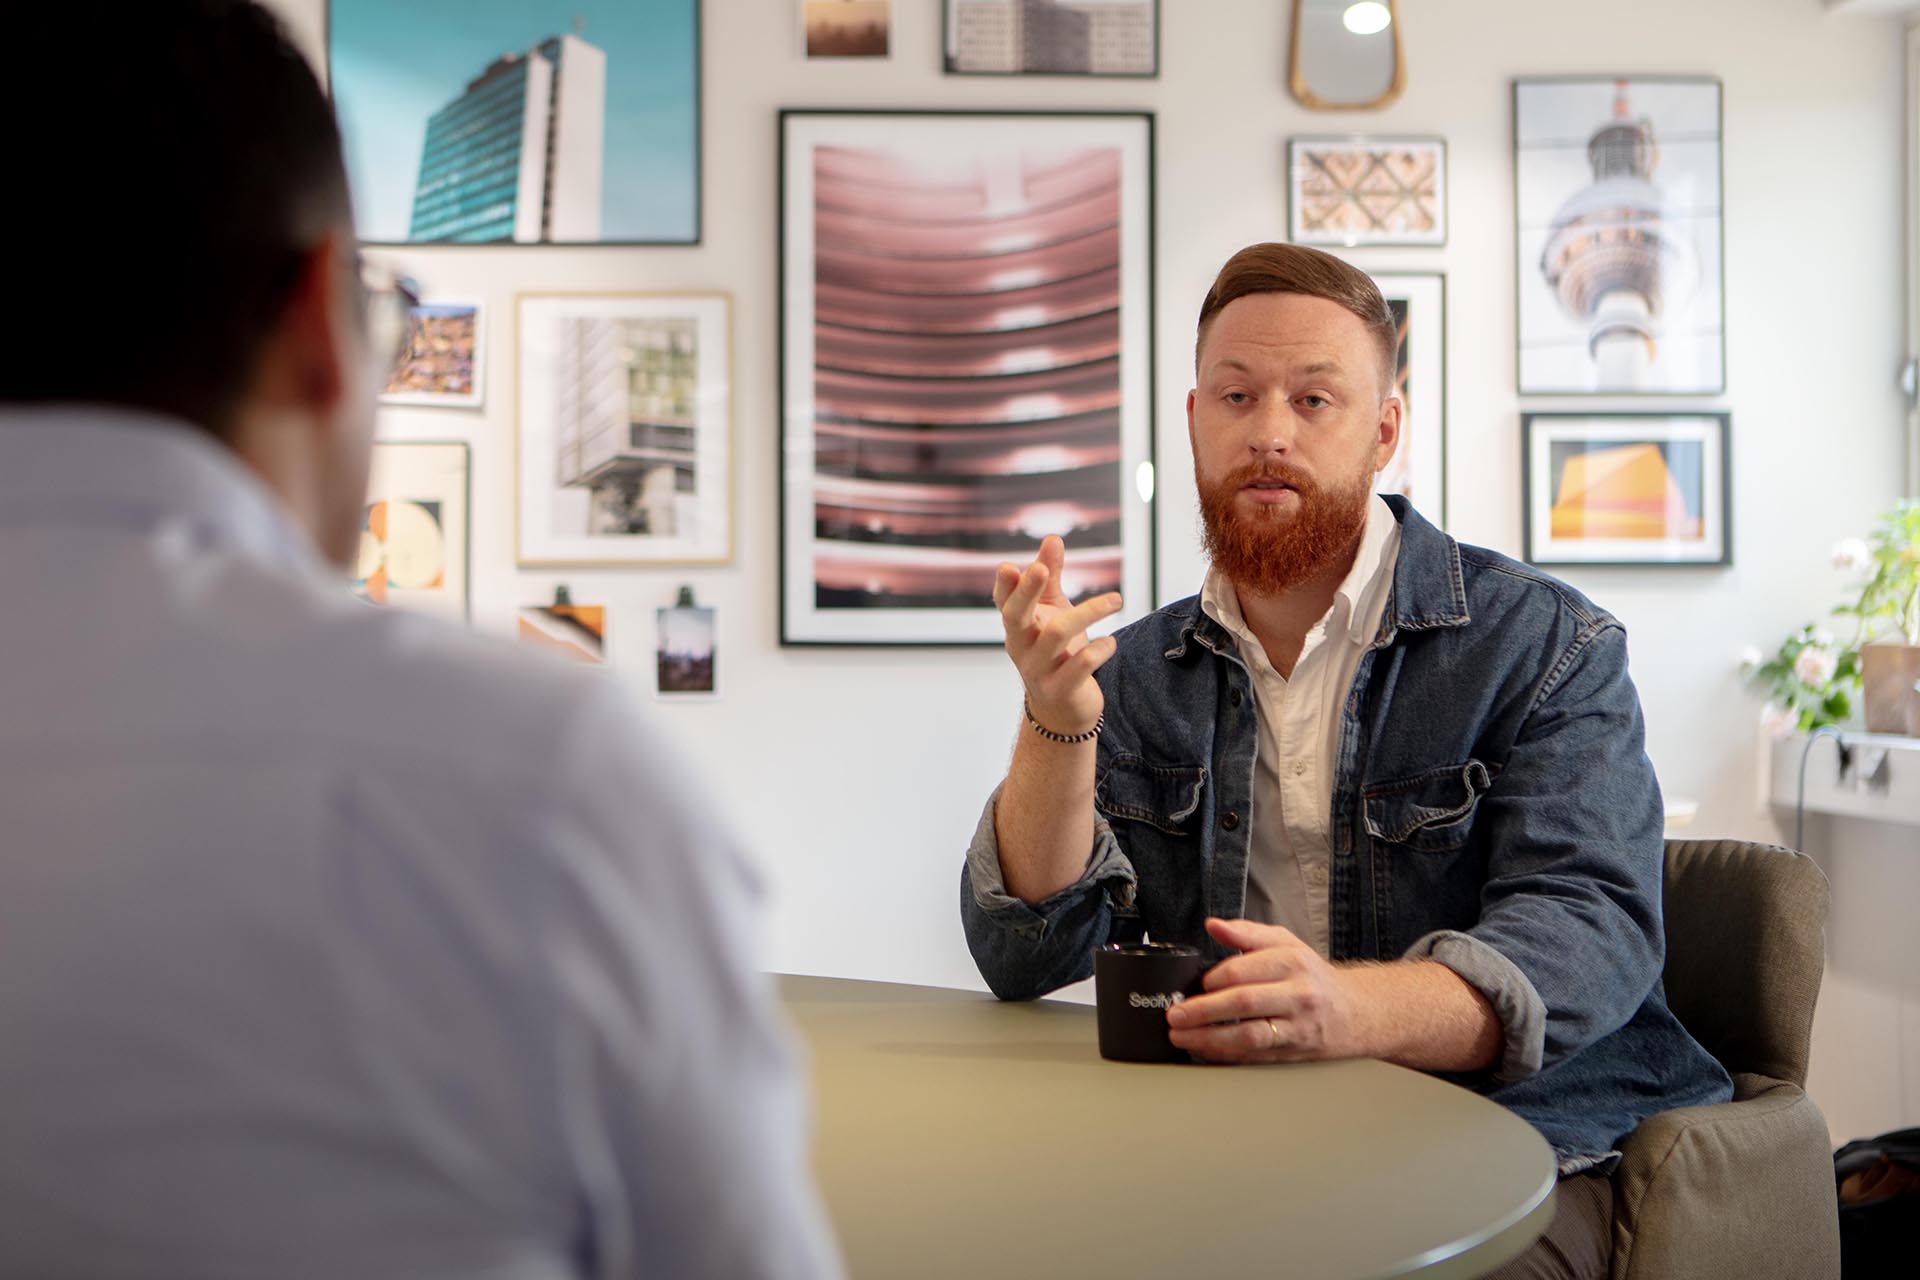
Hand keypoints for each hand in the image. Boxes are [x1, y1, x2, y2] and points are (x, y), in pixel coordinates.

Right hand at [993, 535, 1123, 736]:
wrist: (1062, 709)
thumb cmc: (1056, 651)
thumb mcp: (1052, 612)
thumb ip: (1050, 577)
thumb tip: (1051, 538)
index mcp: (1017, 626)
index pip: (1004, 601)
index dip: (1004, 585)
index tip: (1008, 566)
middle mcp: (1021, 646)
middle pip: (1016, 616)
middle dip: (1026, 592)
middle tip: (1039, 569)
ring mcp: (1038, 670)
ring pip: (1056, 635)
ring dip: (1088, 612)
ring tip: (1116, 599)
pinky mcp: (1061, 689)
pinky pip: (1080, 666)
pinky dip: (1099, 649)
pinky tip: (1111, 641)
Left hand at [1165, 917, 1360, 1063]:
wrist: (1354, 1012)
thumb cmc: (1312, 976)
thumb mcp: (1285, 943)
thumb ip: (1246, 933)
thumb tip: (1213, 925)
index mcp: (1291, 962)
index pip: (1243, 971)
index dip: (1212, 980)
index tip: (1194, 985)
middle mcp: (1297, 995)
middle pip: (1243, 1003)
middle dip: (1203, 1011)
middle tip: (1175, 1015)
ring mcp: (1296, 1027)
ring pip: (1248, 1036)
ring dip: (1209, 1039)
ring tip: (1181, 1036)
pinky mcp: (1292, 1053)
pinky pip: (1254, 1057)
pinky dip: (1225, 1055)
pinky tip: (1204, 1050)